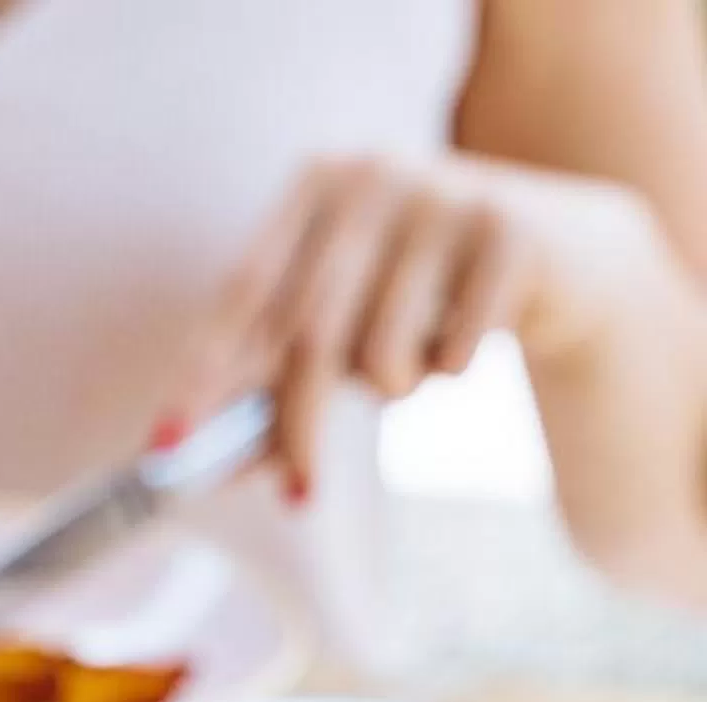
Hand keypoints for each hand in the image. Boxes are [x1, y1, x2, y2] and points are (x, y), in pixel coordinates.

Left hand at [161, 152, 663, 496]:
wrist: (561, 253)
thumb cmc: (425, 297)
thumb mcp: (347, 327)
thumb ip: (272, 385)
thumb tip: (187, 462)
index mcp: (316, 184)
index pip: (244, 294)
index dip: (205, 376)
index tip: (168, 450)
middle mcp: (373, 175)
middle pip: (308, 337)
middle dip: (296, 431)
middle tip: (299, 498)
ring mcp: (444, 195)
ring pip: (382, 351)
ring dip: (392, 389)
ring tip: (415, 367)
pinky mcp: (508, 233)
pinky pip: (454, 354)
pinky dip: (451, 372)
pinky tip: (471, 339)